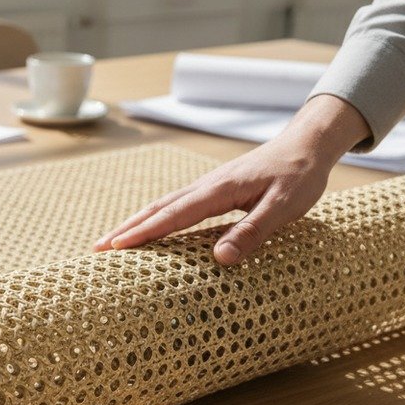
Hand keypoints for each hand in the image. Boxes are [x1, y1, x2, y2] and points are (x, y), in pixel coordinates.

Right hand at [94, 95, 370, 264]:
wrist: (307, 144)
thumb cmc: (299, 177)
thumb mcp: (284, 207)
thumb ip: (252, 233)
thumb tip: (220, 260)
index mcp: (219, 190)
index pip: (174, 215)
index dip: (145, 233)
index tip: (117, 247)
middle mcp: (206, 186)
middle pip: (157, 209)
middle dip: (126, 229)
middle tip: (97, 249)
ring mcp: (207, 187)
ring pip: (162, 206)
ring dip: (135, 223)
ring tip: (111, 242)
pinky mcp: (213, 190)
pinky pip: (175, 206)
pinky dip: (153, 218)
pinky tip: (148, 229)